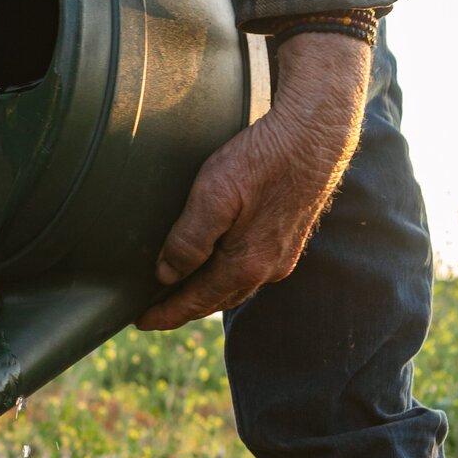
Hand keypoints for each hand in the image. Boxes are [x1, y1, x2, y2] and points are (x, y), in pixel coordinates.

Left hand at [137, 34, 370, 330]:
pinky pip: (253, 272)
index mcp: (244, 265)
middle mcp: (266, 270)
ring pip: (236, 288)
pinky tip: (222, 267)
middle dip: (185, 309)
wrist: (316, 136)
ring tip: (183, 294)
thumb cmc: (262, 160)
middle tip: (156, 313)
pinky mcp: (291, 239)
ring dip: (208, 296)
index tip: (141, 322)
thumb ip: (189, 240)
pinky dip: (229, 278)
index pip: (195, 302)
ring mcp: (282, 256)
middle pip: (215, 301)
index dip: (166, 314)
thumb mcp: (214, 196)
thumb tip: (166, 275)